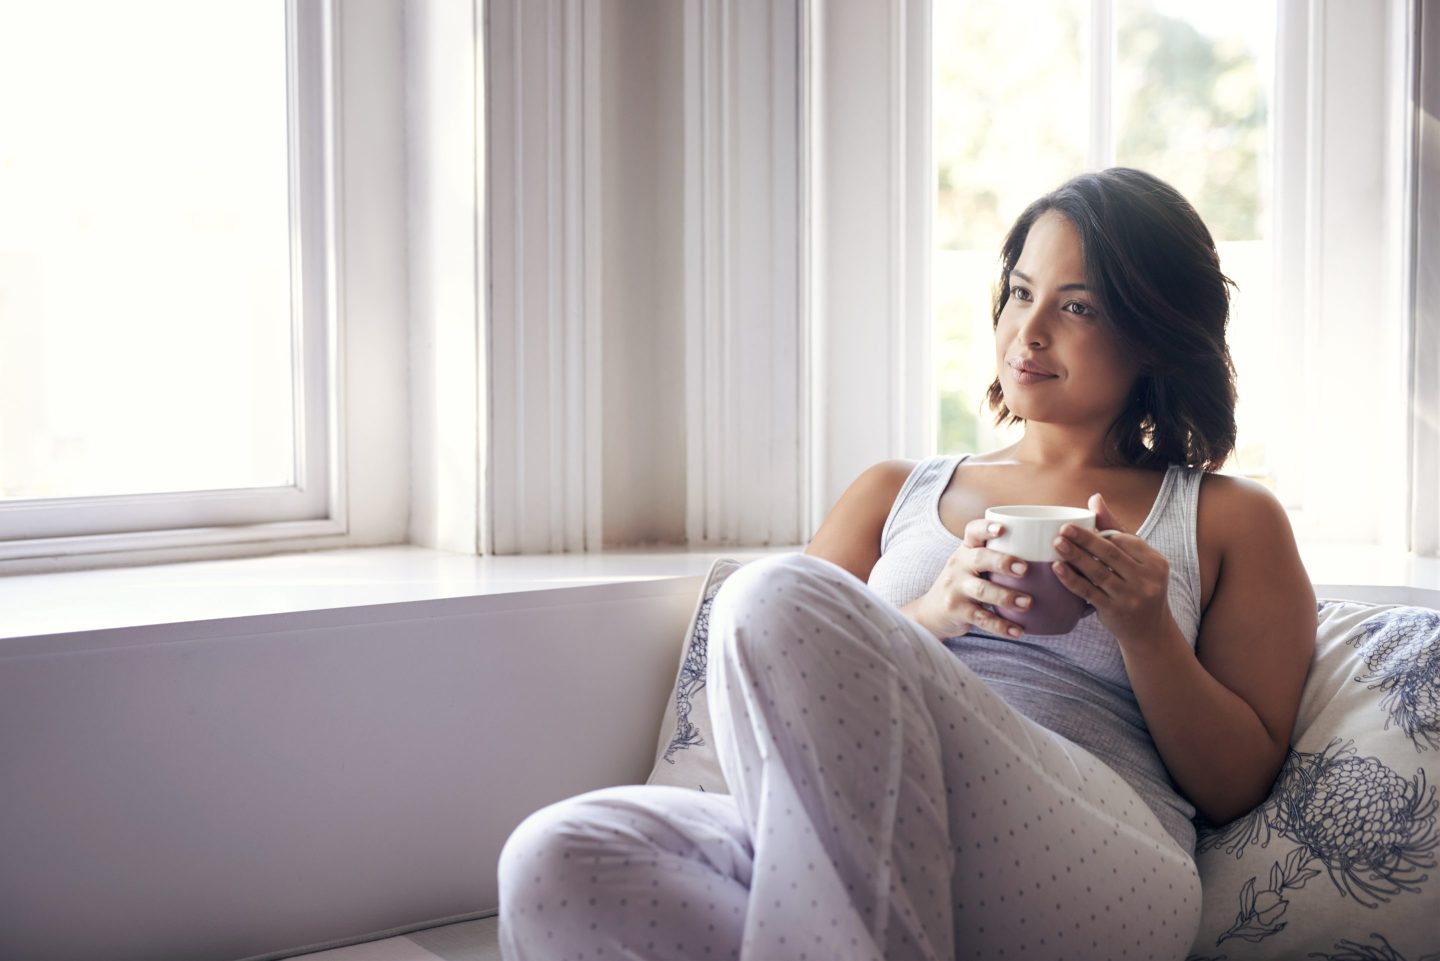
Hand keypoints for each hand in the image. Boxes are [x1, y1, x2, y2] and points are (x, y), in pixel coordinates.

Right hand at [905, 517, 1034, 639]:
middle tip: (1024, 569)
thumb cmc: (964, 583)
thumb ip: (995, 557)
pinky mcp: (956, 611)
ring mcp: (955, 588)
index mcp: (966, 550)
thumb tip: (1046, 554)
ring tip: (1028, 603)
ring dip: (1005, 597)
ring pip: (981, 590)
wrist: (931, 611)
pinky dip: (1001, 626)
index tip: (1002, 529)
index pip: (972, 532)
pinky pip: (981, 618)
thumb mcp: (971, 565)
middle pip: (979, 559)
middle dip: (1002, 562)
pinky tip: (1018, 631)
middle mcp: (958, 566)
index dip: (986, 528)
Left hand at [1052, 492, 1172, 645]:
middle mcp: (1147, 579)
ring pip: (1098, 572)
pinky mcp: (1115, 611)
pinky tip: (1057, 568)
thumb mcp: (1136, 559)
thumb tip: (1095, 498)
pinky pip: (1089, 592)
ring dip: (1075, 557)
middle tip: (1063, 529)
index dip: (1100, 533)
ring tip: (1056, 544)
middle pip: (1110, 554)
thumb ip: (1115, 529)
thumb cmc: (1139, 586)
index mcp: (1155, 561)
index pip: (1125, 541)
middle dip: (1085, 540)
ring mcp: (1132, 597)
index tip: (1074, 524)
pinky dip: (1071, 579)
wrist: (1149, 630)